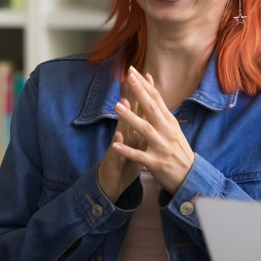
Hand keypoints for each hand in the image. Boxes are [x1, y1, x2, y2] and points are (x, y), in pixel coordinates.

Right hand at [97, 76, 145, 201]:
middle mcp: (124, 136)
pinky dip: (118, 148)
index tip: (148, 76)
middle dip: (131, 98)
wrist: (111, 184)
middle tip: (131, 79)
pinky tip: (117, 140)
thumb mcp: (137, 146)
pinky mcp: (113, 162)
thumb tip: (149, 114)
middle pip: (128, 114)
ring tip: (121, 104)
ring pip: (120, 131)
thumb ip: (140, 130)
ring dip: (121, 119)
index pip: (139, 110)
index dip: (144, 94)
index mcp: (133, 132)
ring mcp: (117, 147)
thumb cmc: (126, 164)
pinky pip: (115, 155)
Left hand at [112, 66, 196, 194]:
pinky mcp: (155, 163)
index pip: (157, 99)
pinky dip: (127, 151)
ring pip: (145, 130)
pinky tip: (115, 145)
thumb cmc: (177, 149)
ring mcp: (161, 147)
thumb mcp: (172, 127)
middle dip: (140, 93)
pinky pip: (139, 156)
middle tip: (129, 78)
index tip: (133, 70)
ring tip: (117, 106)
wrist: (190, 176)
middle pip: (152, 109)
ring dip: (131, 118)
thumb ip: (160, 109)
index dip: (145, 84)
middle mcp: (166, 131)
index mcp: (169, 121)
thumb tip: (151, 86)